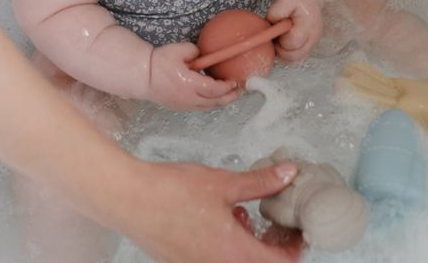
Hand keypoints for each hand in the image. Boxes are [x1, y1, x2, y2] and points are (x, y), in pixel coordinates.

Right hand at [119, 159, 303, 262]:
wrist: (128, 199)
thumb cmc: (172, 192)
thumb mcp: (224, 183)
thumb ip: (261, 182)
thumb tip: (288, 173)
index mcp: (233, 254)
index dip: (295, 248)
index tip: (299, 229)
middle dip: (274, 244)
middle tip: (278, 219)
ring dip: (250, 243)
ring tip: (246, 213)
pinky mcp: (184, 261)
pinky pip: (217, 259)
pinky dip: (229, 243)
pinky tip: (222, 215)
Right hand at [147, 42, 239, 109]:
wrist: (141, 76)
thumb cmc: (158, 62)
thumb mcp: (177, 50)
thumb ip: (194, 50)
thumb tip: (203, 55)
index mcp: (189, 85)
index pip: (214, 90)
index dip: (227, 87)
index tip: (235, 81)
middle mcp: (188, 98)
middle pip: (215, 102)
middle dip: (230, 97)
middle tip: (240, 91)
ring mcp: (184, 105)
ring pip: (208, 107)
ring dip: (221, 102)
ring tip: (231, 95)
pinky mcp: (179, 107)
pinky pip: (200, 107)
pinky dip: (211, 103)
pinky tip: (215, 96)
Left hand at [267, 0, 322, 61]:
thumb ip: (276, 11)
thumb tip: (271, 26)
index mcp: (309, 26)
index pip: (293, 43)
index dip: (280, 39)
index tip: (277, 29)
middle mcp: (313, 38)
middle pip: (294, 56)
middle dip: (280, 48)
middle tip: (276, 35)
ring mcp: (311, 45)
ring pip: (293, 59)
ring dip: (282, 52)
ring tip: (279, 37)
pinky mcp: (307, 48)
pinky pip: (294, 58)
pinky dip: (285, 52)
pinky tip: (282, 40)